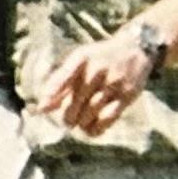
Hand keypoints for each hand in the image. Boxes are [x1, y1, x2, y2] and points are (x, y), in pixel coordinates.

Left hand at [37, 31, 158, 135]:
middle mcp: (97, 69)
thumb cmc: (100, 57)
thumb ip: (60, 82)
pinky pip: (109, 117)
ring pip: (91, 112)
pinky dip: (97, 128)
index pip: (63, 76)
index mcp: (82, 57)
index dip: (52, 94)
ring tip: (79, 124)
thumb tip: (42, 109)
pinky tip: (91, 130)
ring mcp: (113, 82)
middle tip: (69, 120)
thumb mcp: (80, 60)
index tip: (42, 109)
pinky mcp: (127, 95)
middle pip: (76, 101)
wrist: (136, 48)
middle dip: (68, 116)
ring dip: (81, 123)